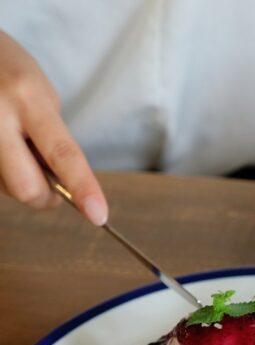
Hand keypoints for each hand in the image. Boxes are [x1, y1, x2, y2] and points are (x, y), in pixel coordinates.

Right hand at [0, 31, 106, 223]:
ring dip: (18, 179)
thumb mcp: (41, 96)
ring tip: (15, 147)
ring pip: (3, 187)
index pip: (63, 154)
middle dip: (44, 197)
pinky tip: (2, 147)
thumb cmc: (9, 72)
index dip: (83, 188)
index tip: (99, 216)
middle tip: (52, 189)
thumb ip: (53, 139)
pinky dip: (2, 171)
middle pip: (25, 186)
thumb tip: (62, 185)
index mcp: (28, 98)